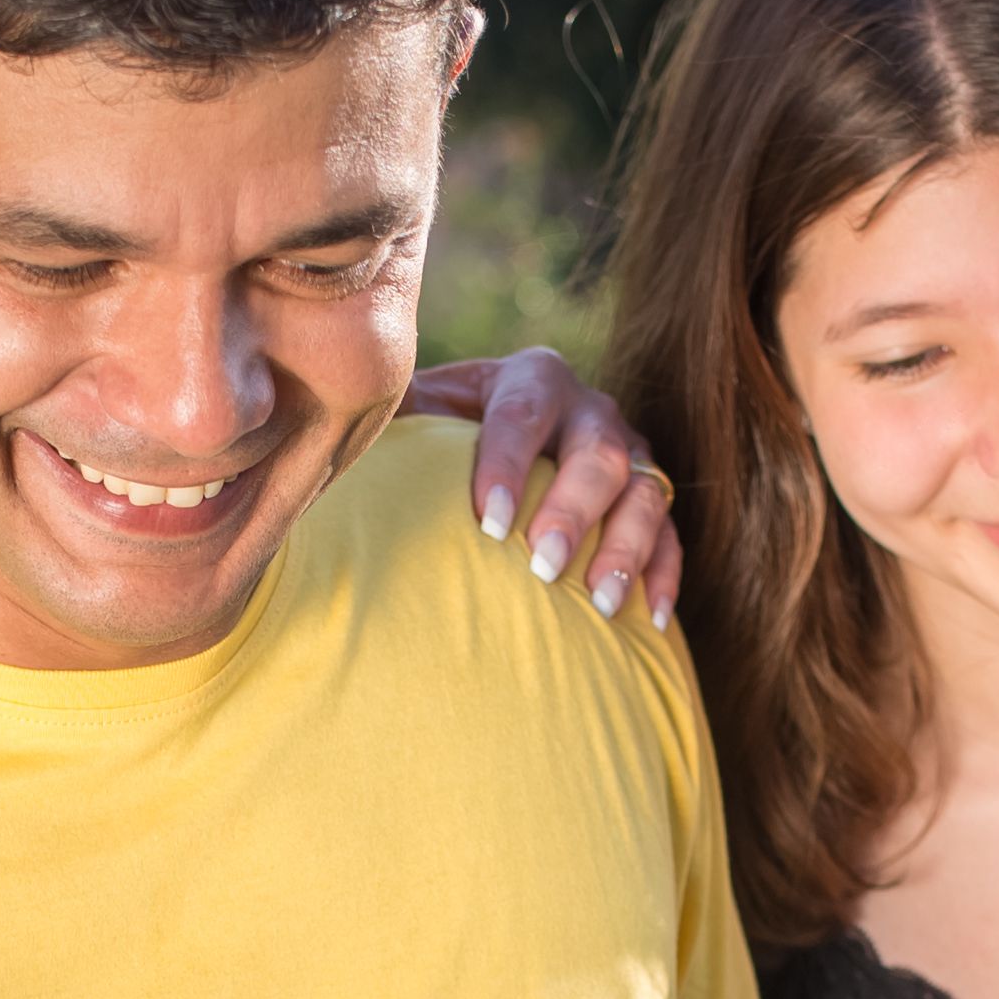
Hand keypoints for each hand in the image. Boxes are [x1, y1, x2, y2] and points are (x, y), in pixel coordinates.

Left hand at [402, 345, 684, 628]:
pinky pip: (671, 533)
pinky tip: (649, 618)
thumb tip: (327, 436)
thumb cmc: (437, 441)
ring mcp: (627, 452)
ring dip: (626, 547)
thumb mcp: (413, 417)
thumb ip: (388, 422)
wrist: (491, 446)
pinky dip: (662, 574)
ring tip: (598, 602)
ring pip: (645, 491)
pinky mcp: (648, 498)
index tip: (488, 525)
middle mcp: (587, 409)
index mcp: (527, 379)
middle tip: (544, 567)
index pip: (521, 415)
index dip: (509, 466)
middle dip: (573, 511)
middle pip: (597, 452)